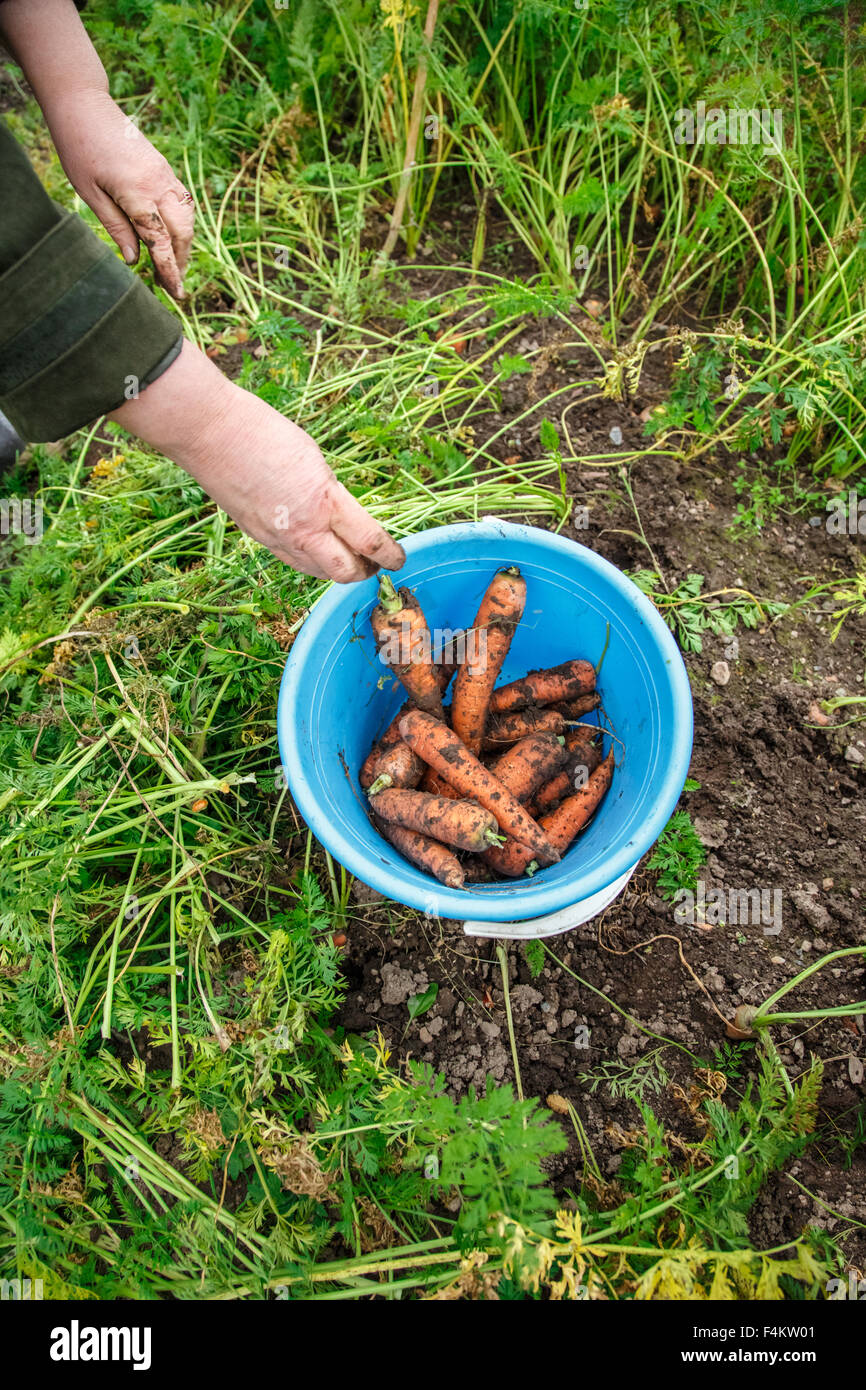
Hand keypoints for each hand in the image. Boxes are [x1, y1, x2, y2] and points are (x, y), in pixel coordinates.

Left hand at [45, 88, 192, 299]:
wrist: (84, 105)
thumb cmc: (79, 147)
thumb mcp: (90, 193)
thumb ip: (116, 227)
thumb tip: (134, 260)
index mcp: (138, 193)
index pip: (160, 242)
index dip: (169, 270)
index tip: (176, 293)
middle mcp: (158, 184)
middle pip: (182, 232)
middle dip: (181, 260)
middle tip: (172, 284)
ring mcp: (165, 174)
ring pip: (187, 217)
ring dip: (184, 243)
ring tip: (173, 263)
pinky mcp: (164, 168)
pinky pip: (183, 201)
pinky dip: (182, 223)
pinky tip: (172, 235)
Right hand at [110, 342, 406, 583]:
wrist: (211, 432)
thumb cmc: (263, 431)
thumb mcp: (314, 458)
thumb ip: (331, 492)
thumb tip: (343, 515)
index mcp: (325, 501)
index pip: (370, 542)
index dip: (390, 555)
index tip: (399, 557)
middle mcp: (302, 529)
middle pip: (345, 572)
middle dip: (365, 571)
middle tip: (374, 562)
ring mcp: (276, 538)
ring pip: (317, 572)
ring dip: (337, 569)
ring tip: (346, 557)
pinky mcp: (257, 538)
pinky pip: (291, 561)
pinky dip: (310, 561)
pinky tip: (315, 547)